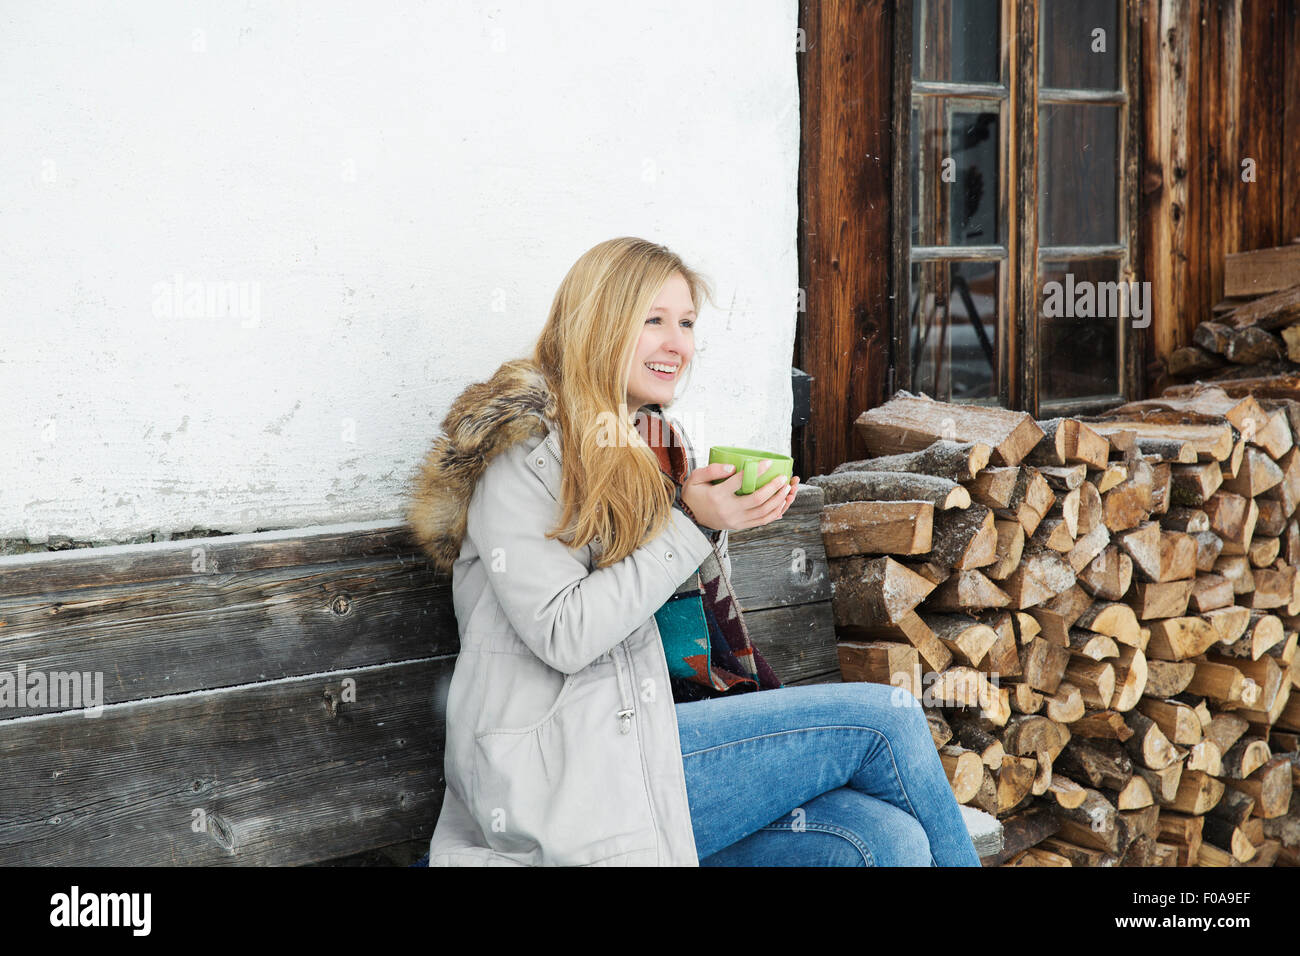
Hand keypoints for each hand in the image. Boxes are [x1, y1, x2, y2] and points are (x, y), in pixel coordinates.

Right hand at [679, 460, 799, 531]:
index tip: (769, 462)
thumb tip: (732, 467)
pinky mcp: (739, 526)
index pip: (740, 482)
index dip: (757, 471)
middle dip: (774, 488)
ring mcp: (736, 520)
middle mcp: (728, 510)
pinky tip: (781, 504)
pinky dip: (774, 513)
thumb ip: (711, 470)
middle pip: (757, 499)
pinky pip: (761, 521)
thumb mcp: (695, 478)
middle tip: (783, 478)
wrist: (690, 519)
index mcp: (718, 495)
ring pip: (763, 512)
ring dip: (778, 501)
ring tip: (787, 489)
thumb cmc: (694, 495)